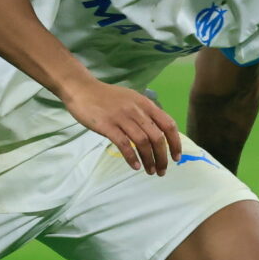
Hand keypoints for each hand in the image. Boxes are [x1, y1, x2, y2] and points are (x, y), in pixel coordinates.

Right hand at [62, 77, 180, 175]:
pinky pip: (124, 144)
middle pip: (157, 137)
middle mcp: (137, 111)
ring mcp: (122, 118)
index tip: (176, 157)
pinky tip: (135, 166)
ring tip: (150, 171)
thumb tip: (158, 132)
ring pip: (142, 142)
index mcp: (145, 104)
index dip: (175, 143)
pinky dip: (131, 157)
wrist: (82, 89)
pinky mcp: (107, 125)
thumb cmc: (107, 96)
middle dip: (162, 157)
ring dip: (149, 160)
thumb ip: (145, 113)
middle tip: (162, 171)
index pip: (168, 125)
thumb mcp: (132, 99)